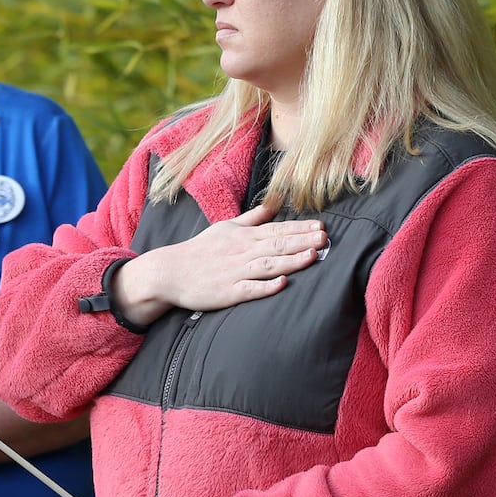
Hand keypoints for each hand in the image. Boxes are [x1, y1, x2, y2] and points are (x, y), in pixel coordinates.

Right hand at [113, 202, 325, 323]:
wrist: (170, 272)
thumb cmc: (200, 250)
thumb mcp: (226, 227)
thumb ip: (252, 218)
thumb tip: (273, 205)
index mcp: (243, 236)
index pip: (277, 230)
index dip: (300, 228)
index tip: (321, 226)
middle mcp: (242, 252)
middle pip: (277, 245)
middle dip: (302, 241)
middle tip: (325, 238)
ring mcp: (235, 272)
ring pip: (268, 264)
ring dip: (291, 261)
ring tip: (313, 256)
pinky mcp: (228, 292)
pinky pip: (250, 289)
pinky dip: (266, 286)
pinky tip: (282, 283)